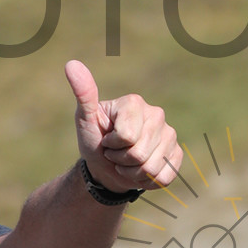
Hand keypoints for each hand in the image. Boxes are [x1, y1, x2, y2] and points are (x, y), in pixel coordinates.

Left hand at [65, 59, 180, 195]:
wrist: (106, 167)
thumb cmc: (94, 141)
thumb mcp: (84, 120)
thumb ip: (83, 94)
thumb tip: (71, 64)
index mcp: (135, 103)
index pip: (126, 137)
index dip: (112, 146)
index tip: (107, 140)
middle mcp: (157, 114)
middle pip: (138, 154)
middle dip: (121, 161)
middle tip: (115, 154)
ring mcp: (169, 134)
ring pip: (151, 168)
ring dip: (132, 173)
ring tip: (126, 163)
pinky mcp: (176, 154)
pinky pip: (164, 177)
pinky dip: (147, 182)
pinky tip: (140, 171)